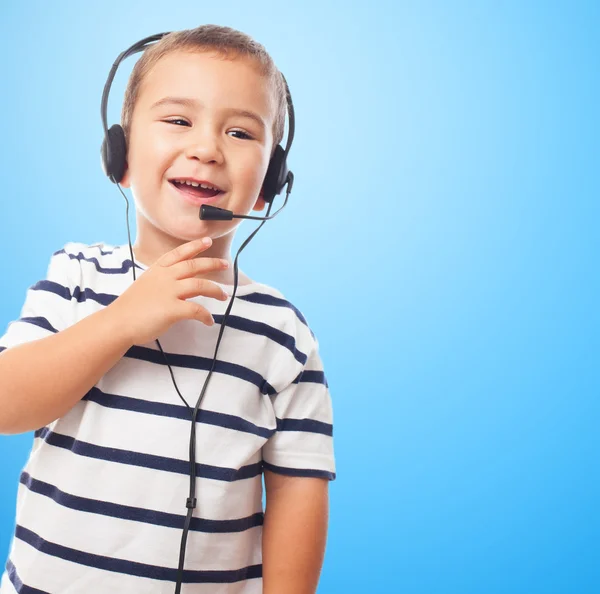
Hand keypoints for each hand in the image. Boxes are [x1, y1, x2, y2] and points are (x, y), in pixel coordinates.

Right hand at [108, 237, 229, 344]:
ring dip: (215, 290)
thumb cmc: (130, 308)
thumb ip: (161, 282)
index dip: (194, 246)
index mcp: (157, 270)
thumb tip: (176, 285)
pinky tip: (209, 321)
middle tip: (225, 264)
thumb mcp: (145, 285)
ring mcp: (169, 292)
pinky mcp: (172, 309)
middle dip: (212, 264)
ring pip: (200, 286)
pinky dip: (206, 316)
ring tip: (224, 296)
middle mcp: (165, 278)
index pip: (179, 253)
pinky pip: (197, 310)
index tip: (207, 241)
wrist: (118, 323)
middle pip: (194, 266)